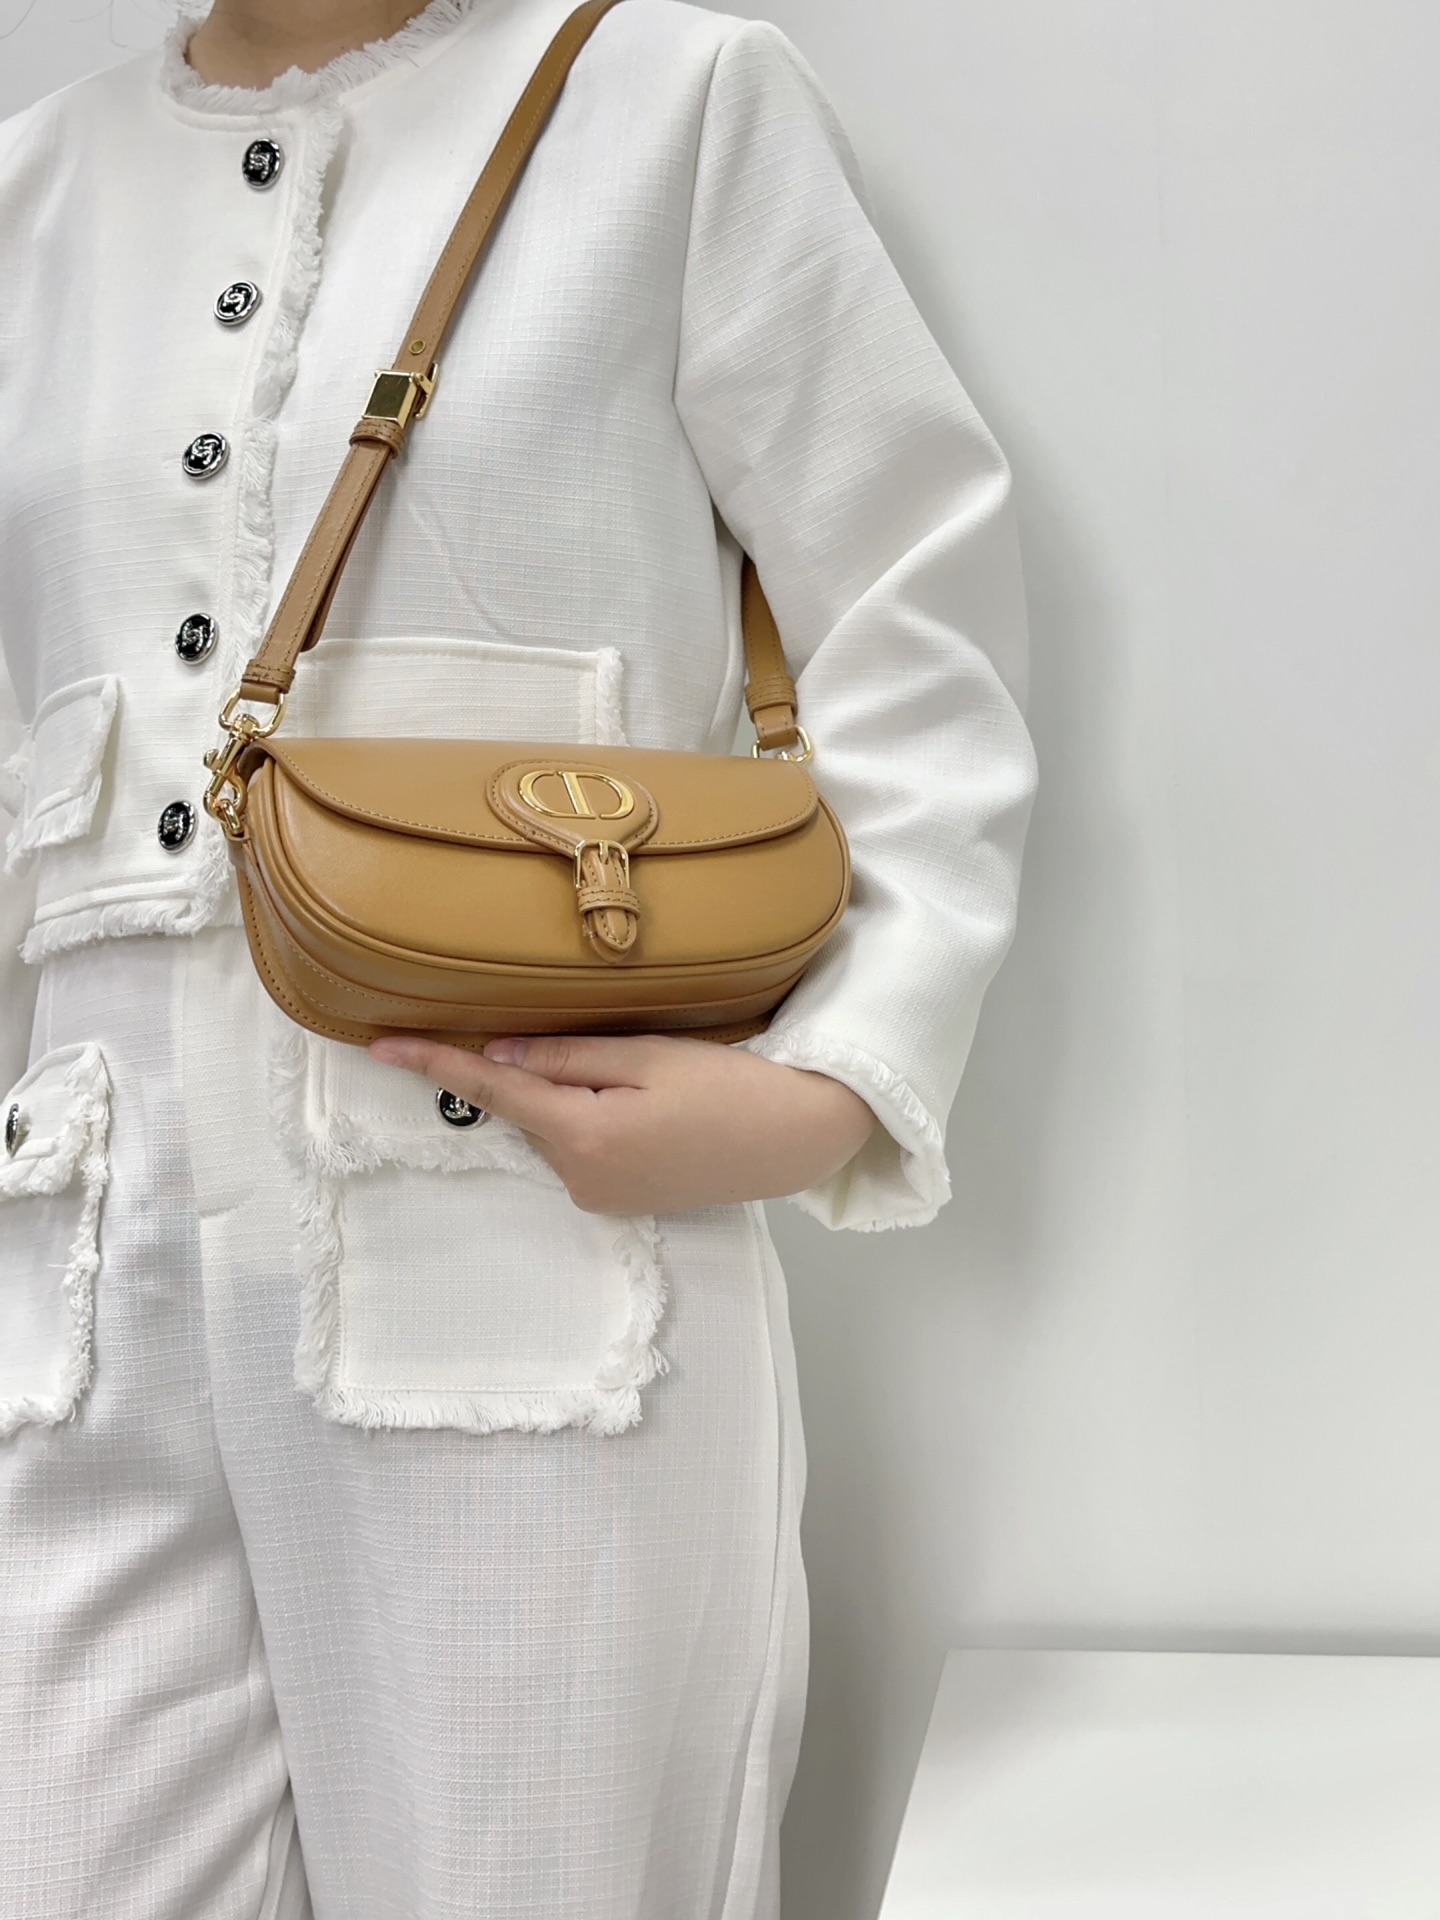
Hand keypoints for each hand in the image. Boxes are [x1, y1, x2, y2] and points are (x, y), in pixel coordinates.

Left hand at [367, 1031, 876, 1214]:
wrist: (796, 1139)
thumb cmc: (729, 1086)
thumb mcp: (646, 1055)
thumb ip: (566, 1057)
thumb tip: (498, 1056)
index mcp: (581, 1136)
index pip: (489, 1090)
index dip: (433, 1063)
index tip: (378, 1045)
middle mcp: (579, 1178)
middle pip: (527, 1107)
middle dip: (542, 1070)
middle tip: (615, 1048)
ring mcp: (599, 1197)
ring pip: (555, 1126)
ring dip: (573, 1095)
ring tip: (647, 1077)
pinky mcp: (620, 1202)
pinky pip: (580, 1147)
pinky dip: (589, 1117)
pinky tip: (643, 1104)